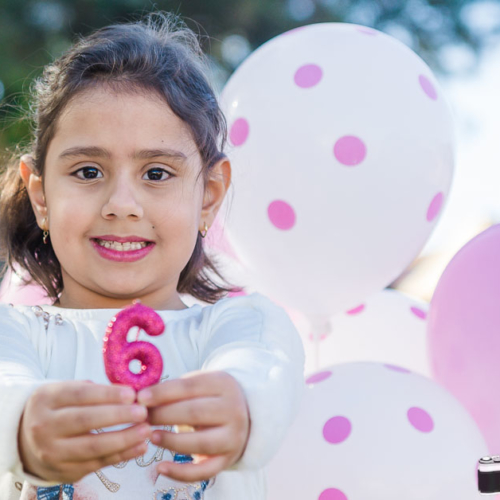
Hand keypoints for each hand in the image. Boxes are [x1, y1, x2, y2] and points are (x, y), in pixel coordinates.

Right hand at [18, 381, 151, 482]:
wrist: (26, 440)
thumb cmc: (59, 408)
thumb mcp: (66, 391)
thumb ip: (94, 390)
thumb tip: (131, 392)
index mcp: (46, 400)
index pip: (80, 394)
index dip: (108, 394)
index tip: (132, 393)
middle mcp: (44, 427)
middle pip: (85, 421)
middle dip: (118, 416)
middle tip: (143, 412)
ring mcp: (52, 452)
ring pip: (92, 447)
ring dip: (124, 439)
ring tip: (147, 430)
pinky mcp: (63, 471)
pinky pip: (97, 464)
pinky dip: (122, 456)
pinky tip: (140, 446)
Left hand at [137, 371, 249, 481]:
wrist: (244, 414)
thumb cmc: (210, 396)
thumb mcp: (199, 384)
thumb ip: (174, 389)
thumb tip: (139, 397)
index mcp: (223, 384)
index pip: (190, 387)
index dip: (163, 392)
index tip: (140, 397)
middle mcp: (232, 410)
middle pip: (195, 413)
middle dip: (163, 415)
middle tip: (141, 417)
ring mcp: (232, 437)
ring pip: (200, 442)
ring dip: (171, 441)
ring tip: (151, 436)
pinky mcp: (228, 460)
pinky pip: (203, 471)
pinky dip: (180, 473)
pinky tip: (160, 468)